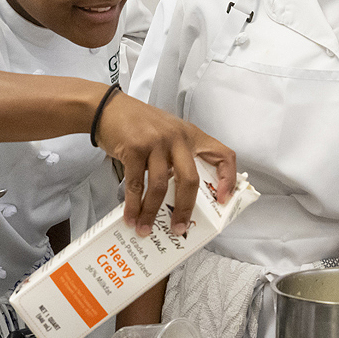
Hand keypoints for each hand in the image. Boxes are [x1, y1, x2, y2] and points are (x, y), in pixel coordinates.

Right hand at [95, 91, 235, 236]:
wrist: (109, 108)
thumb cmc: (141, 125)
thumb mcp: (169, 133)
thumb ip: (178, 157)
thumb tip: (181, 197)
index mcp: (192, 136)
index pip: (224, 155)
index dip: (228, 179)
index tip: (223, 200)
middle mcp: (178, 138)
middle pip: (190, 179)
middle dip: (185, 208)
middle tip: (180, 228)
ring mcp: (156, 142)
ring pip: (160, 185)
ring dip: (152, 212)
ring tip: (146, 229)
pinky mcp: (134, 148)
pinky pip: (136, 184)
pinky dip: (133, 205)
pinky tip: (131, 217)